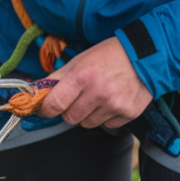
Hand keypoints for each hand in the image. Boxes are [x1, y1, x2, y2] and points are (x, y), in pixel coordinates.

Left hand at [38, 37, 152, 128]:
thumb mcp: (79, 60)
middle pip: (70, 118)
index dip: (47, 109)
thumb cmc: (108, 56)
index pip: (54, 105)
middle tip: (80, 96)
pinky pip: (107, 125)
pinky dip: (106, 116)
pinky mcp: (128, 113)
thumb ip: (56, 79)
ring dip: (88, 114)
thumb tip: (35, 94)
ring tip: (99, 96)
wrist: (144, 56)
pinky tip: (113, 100)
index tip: (47, 108)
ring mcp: (115, 104)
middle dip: (70, 110)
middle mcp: (99, 92)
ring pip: (87, 123)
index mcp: (83, 76)